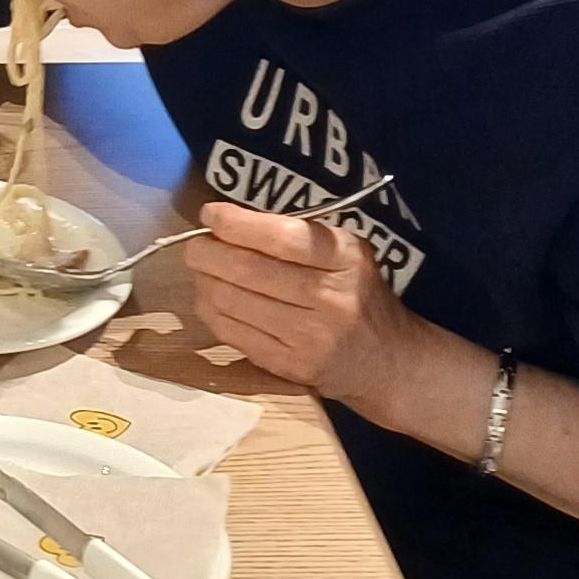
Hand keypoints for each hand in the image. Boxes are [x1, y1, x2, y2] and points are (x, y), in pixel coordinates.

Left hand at [184, 198, 414, 409]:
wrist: (384, 360)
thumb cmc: (356, 294)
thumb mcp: (345, 254)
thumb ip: (298, 236)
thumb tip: (228, 222)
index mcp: (345, 259)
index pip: (282, 238)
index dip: (237, 224)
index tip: (209, 213)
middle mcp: (329, 298)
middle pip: (248, 270)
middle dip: (208, 252)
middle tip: (195, 246)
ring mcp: (308, 337)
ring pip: (232, 302)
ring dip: (204, 281)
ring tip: (201, 270)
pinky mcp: (288, 365)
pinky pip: (232, 333)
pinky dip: (210, 311)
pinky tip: (210, 299)